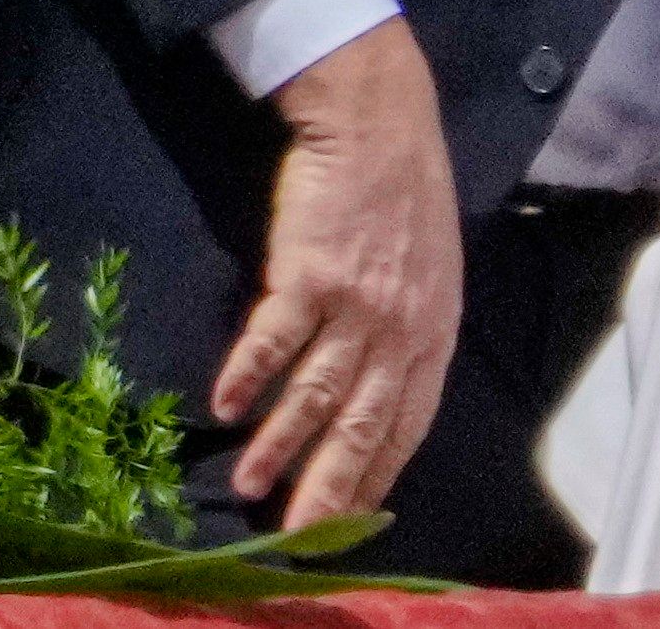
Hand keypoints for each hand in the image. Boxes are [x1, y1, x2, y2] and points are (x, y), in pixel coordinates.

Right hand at [215, 19, 458, 528]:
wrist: (378, 123)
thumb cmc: (405, 197)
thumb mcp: (432, 272)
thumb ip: (409, 332)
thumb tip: (377, 393)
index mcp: (435, 329)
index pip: (408, 421)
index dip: (378, 473)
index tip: (351, 521)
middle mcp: (401, 325)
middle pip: (361, 423)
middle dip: (329, 487)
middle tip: (297, 536)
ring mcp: (357, 302)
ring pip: (314, 392)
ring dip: (278, 444)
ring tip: (249, 485)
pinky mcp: (311, 274)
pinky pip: (274, 340)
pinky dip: (248, 376)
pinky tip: (224, 409)